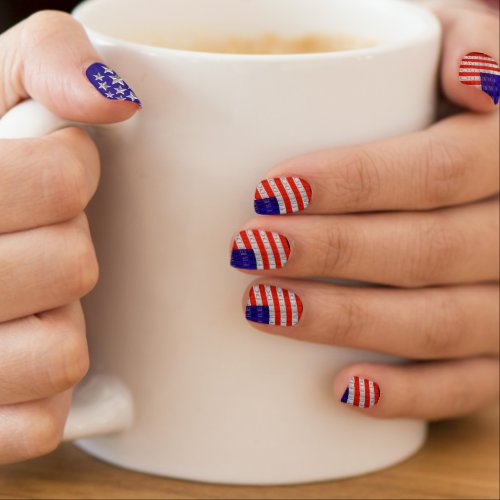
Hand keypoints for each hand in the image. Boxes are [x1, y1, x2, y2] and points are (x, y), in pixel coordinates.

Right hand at [0, 11, 139, 463]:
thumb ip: (51, 59)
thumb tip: (114, 97)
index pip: (60, 179)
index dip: (72, 172)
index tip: (50, 171)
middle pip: (71, 266)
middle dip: (65, 246)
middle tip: (27, 237)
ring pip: (61, 351)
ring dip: (57, 322)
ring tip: (19, 300)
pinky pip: (42, 419)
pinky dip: (44, 390)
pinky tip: (15, 351)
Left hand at [232, 5, 498, 418]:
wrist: (486, 173)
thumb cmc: (450, 105)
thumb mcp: (460, 40)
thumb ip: (465, 33)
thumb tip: (472, 76)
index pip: (440, 169)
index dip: (355, 182)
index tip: (268, 192)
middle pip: (431, 250)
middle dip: (331, 253)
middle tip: (249, 249)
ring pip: (441, 322)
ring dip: (347, 321)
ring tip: (263, 306)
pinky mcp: (499, 351)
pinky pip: (469, 384)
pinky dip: (409, 394)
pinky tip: (343, 388)